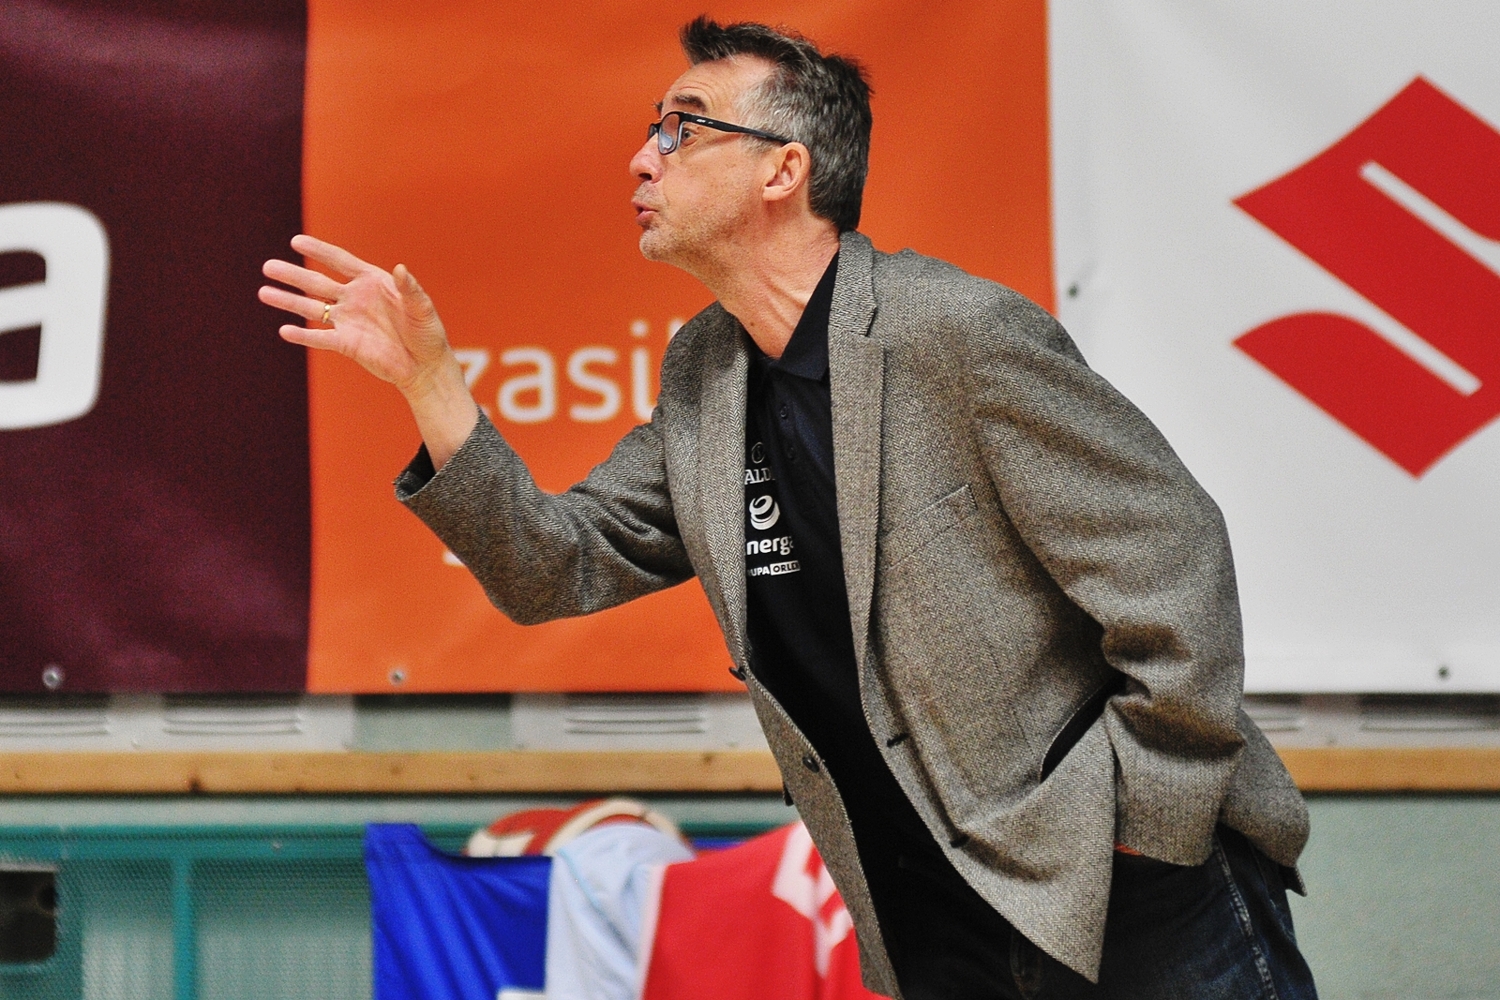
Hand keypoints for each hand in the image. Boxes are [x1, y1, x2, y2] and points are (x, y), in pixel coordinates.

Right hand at [259, 234, 453, 393]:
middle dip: (293, 275)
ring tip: (263, 292)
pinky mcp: (346, 344)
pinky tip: (284, 330)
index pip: (340, 261)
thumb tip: (401, 269)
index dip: (319, 251)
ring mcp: (348, 320)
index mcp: (372, 282)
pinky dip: (303, 335)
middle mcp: (355, 298)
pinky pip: (320, 338)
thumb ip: (410, 289)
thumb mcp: (423, 308)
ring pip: (312, 308)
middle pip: (317, 283)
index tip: (296, 241)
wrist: (425, 365)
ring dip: (288, 301)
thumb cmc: (427, 332)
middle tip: (268, 267)